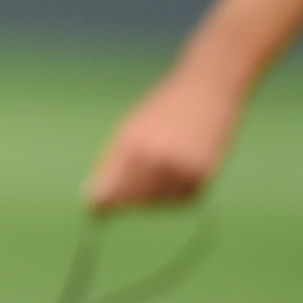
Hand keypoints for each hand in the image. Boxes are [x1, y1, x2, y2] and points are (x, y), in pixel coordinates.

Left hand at [87, 62, 246, 212]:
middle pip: (131, 200)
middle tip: (118, 195)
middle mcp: (158, 162)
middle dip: (122, 200)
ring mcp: (182, 172)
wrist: (207, 92)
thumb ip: (113, 163)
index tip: (95, 211)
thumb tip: (94, 194)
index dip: (100, 204)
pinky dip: (171, 194)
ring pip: (155, 203)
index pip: (110, 190)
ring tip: (153, 170)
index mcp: (132, 147)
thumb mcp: (130, 129)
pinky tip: (171, 173)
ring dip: (147, 196)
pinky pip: (179, 200)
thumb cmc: (162, 108)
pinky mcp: (203, 178)